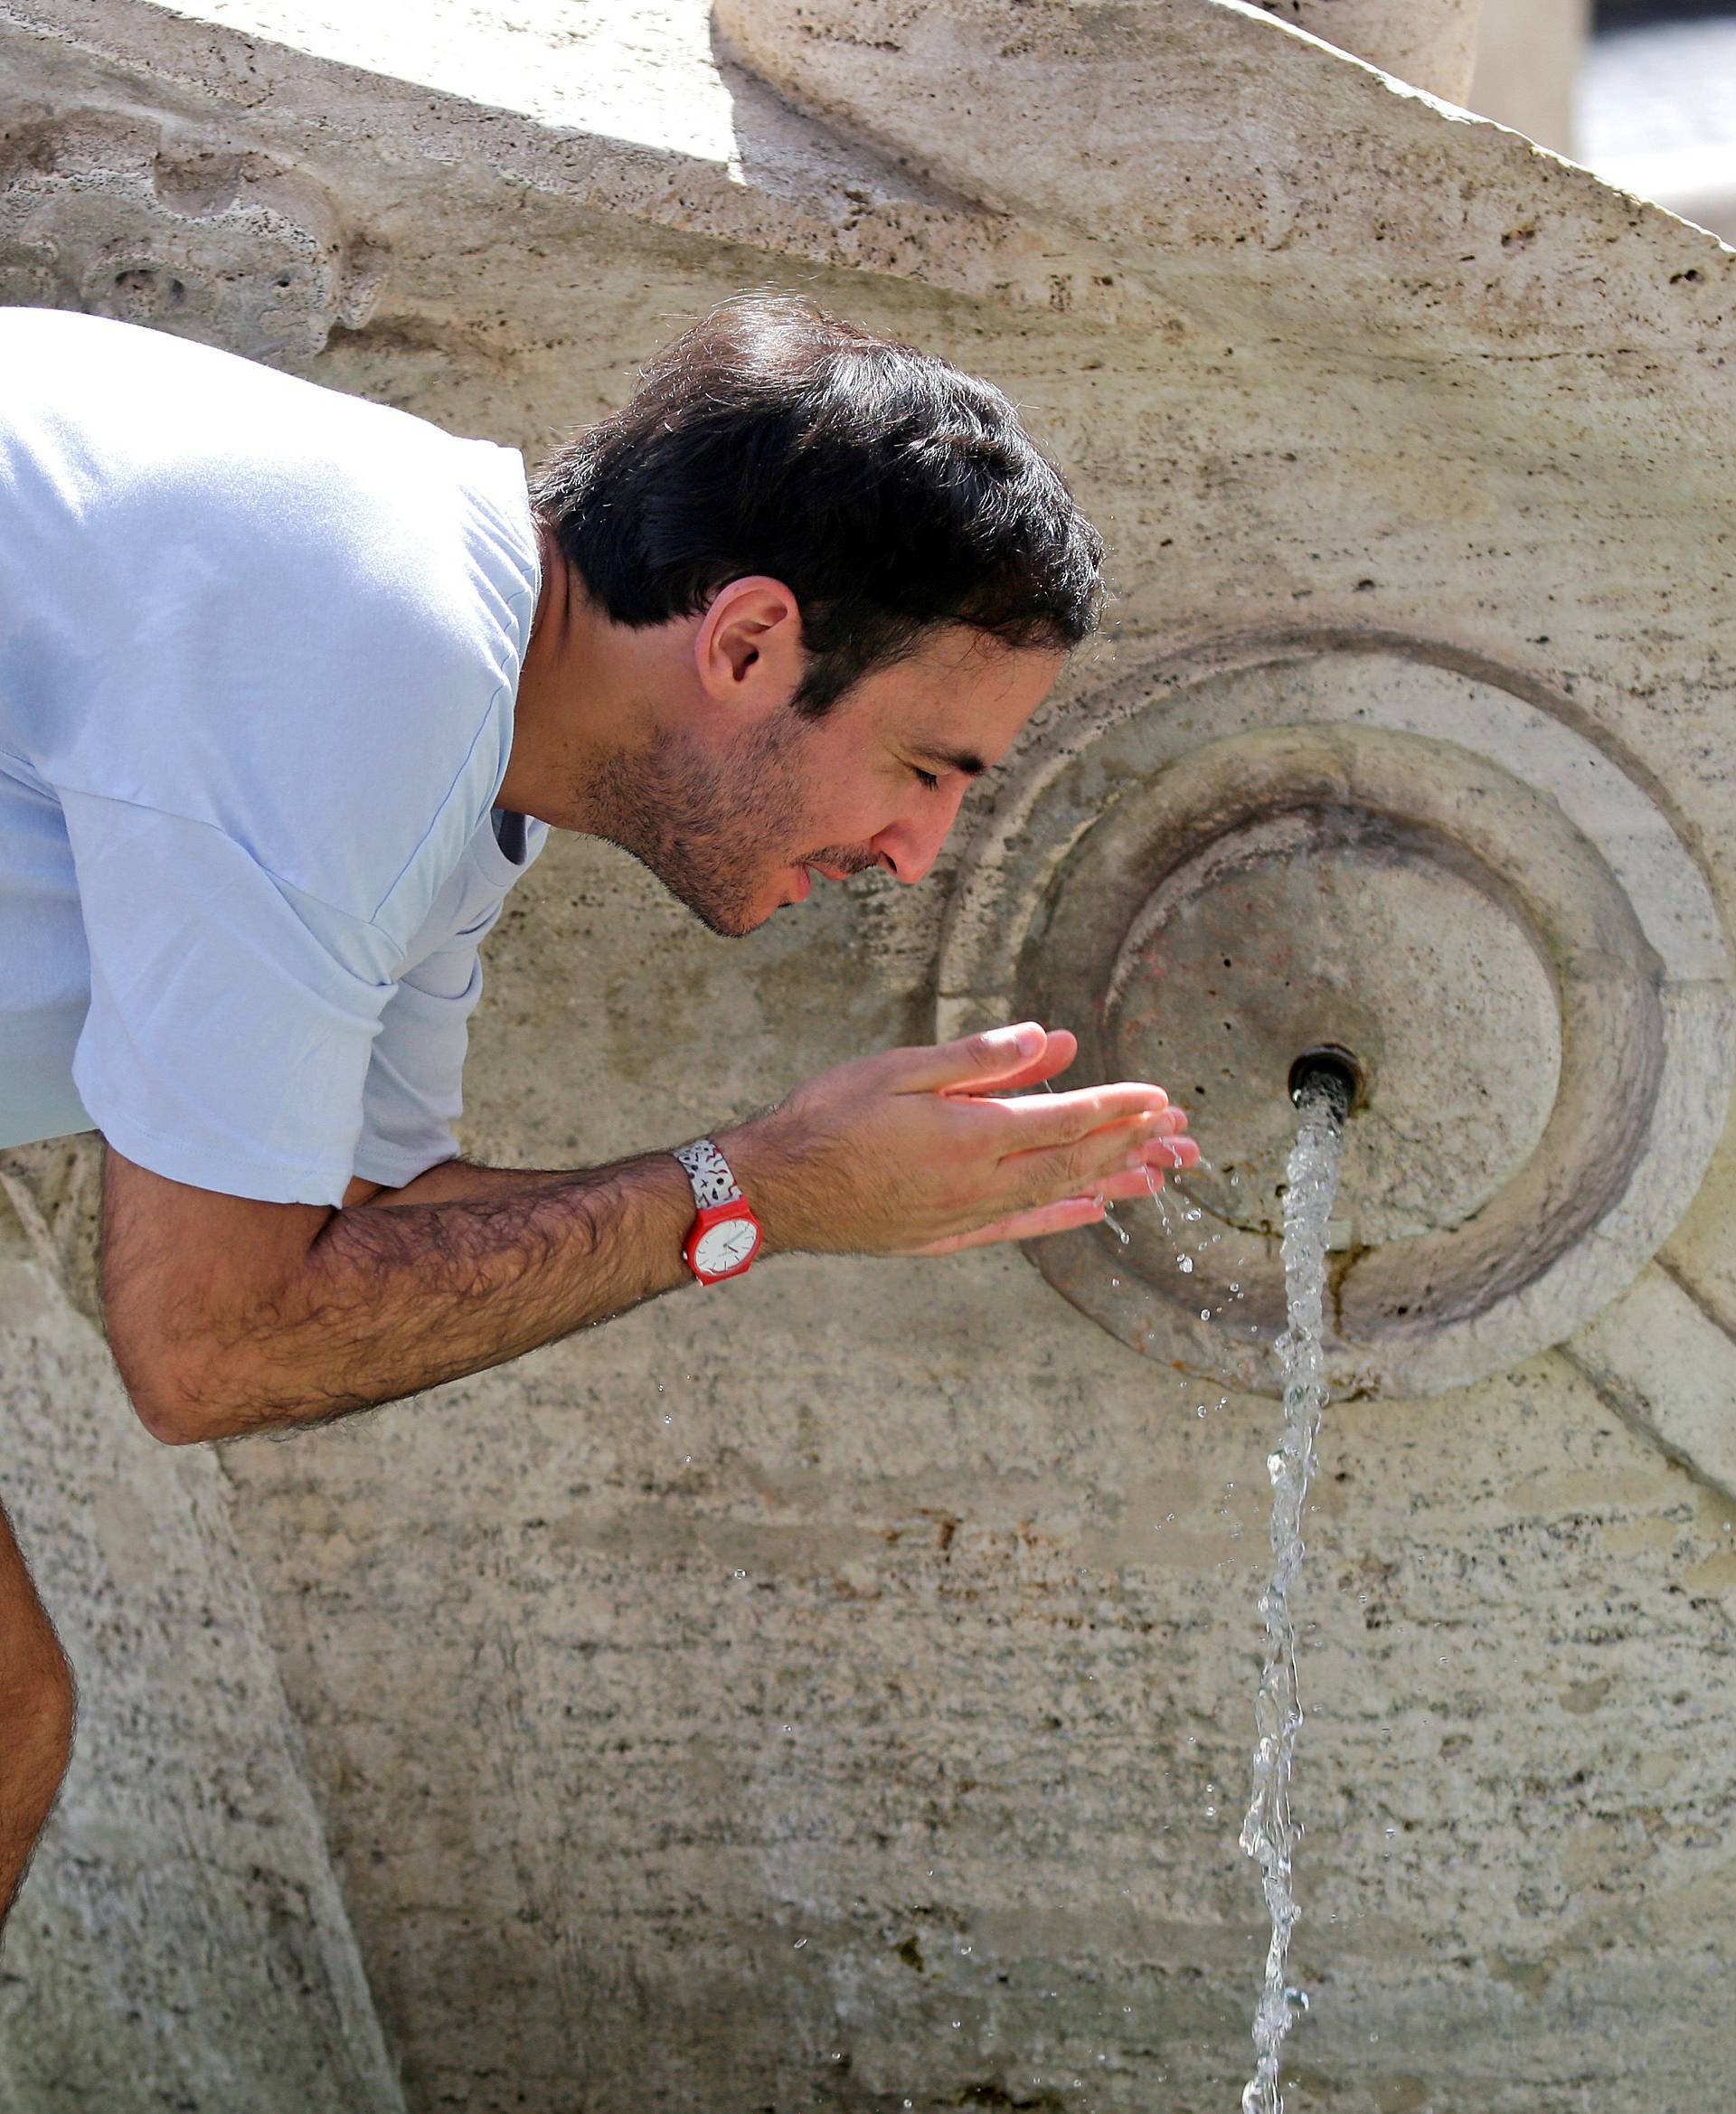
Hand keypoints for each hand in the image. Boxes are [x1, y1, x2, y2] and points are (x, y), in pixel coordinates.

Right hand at [720, 1020, 1196, 1258]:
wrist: (772, 1191)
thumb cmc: (826, 1118)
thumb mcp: (901, 1068)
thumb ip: (979, 1059)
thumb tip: (1047, 1040)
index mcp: (973, 1134)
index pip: (1068, 1117)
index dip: (1119, 1106)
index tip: (1159, 1095)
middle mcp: (980, 1183)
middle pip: (1076, 1162)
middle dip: (1133, 1144)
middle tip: (1182, 1134)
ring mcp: (965, 1216)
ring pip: (1057, 1197)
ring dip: (1113, 1182)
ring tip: (1162, 1175)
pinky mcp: (945, 1237)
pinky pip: (1020, 1229)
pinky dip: (1061, 1219)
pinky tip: (1090, 1211)